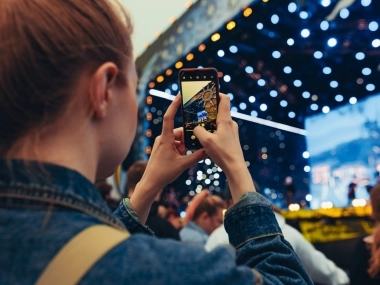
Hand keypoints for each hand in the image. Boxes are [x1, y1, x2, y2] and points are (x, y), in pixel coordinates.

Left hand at [130, 95, 206, 222]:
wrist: (151, 183)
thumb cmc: (163, 173)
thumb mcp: (183, 165)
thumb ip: (196, 156)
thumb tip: (208, 150)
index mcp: (166, 139)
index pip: (169, 117)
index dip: (174, 105)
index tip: (179, 95)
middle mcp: (163, 138)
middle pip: (179, 132)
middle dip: (187, 140)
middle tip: (194, 148)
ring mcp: (162, 143)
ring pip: (178, 139)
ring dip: (184, 146)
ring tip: (186, 157)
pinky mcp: (162, 148)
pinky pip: (175, 144)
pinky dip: (180, 149)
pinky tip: (183, 158)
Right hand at [193, 94, 255, 201]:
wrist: (235, 167)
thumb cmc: (222, 153)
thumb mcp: (205, 141)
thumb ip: (198, 131)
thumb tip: (196, 128)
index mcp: (225, 120)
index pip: (224, 99)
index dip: (216, 93)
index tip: (208, 92)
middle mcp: (230, 124)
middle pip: (220, 110)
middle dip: (209, 109)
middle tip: (198, 110)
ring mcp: (231, 131)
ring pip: (219, 122)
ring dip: (210, 122)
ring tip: (199, 126)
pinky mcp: (230, 139)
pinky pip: (220, 130)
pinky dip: (212, 131)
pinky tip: (205, 138)